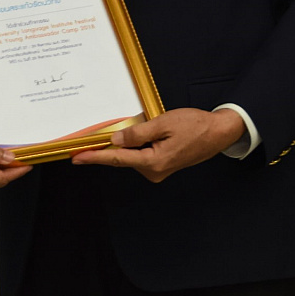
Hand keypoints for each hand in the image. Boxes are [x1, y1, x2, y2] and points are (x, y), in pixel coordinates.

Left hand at [69, 108, 245, 182]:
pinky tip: (134, 137)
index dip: (95, 156)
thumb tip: (116, 141)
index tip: (77, 157)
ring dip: (124, 146)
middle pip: (122, 159)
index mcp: (153, 162)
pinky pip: (141, 156)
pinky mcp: (162, 166)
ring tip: (125, 131)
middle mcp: (154, 172)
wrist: (218, 133)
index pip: (117, 158)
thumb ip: (137, 134)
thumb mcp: (163, 123)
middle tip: (83, 145)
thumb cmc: (195, 126)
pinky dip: (134, 148)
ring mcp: (158, 171)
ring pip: (132, 157)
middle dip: (104, 151)